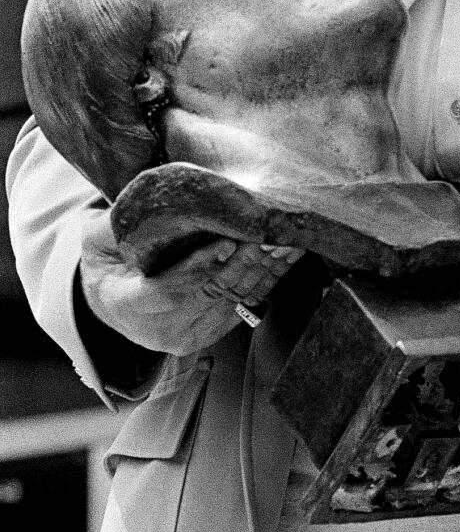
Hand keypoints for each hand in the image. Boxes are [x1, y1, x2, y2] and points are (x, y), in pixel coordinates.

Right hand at [79, 210, 300, 356]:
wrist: (112, 300)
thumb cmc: (108, 259)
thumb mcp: (99, 237)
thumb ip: (120, 222)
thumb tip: (154, 196)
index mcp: (125, 304)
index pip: (165, 290)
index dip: (198, 268)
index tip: (227, 242)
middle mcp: (158, 329)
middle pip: (210, 293)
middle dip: (245, 260)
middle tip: (272, 231)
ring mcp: (187, 336)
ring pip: (233, 299)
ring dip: (265, 269)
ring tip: (288, 239)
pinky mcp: (210, 334)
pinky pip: (244, 305)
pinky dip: (267, 279)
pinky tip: (285, 255)